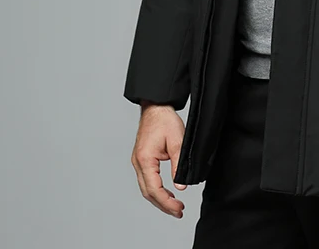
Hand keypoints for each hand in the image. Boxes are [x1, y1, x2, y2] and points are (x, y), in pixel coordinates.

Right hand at [131, 103, 186, 217]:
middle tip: (179, 212)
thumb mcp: (177, 141)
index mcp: (145, 159)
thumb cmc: (164, 120)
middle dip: (163, 205)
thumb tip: (181, 186)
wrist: (156, 106)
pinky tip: (167, 193)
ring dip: (159, 199)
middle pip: (148, 192)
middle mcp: (138, 162)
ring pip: (146, 188)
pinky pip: (147, 180)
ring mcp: (138, 161)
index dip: (167, 202)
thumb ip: (178, 165)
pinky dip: (156, 189)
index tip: (179, 208)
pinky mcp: (142, 159)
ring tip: (174, 206)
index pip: (154, 189)